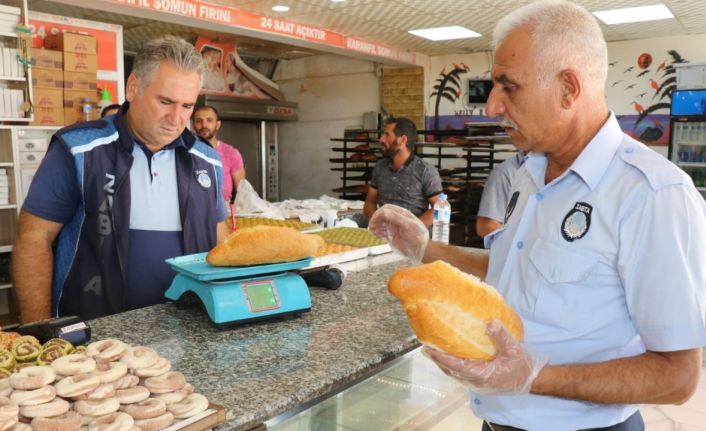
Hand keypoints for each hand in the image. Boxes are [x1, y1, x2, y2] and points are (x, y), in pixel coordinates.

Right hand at [368, 204, 428, 262]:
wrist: (421, 251)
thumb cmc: (418, 237)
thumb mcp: (409, 226)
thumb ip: (397, 218)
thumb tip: (384, 212)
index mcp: (402, 214)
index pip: (387, 208)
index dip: (379, 212)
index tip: (375, 220)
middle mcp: (397, 219)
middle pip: (382, 215)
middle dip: (375, 219)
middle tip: (371, 226)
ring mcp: (393, 227)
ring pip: (380, 223)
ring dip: (375, 226)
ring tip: (374, 232)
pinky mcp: (391, 235)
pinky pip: (381, 231)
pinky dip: (377, 232)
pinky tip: (377, 236)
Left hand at [424, 320, 546, 393]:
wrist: (532, 380)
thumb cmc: (522, 366)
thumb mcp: (514, 349)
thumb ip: (501, 336)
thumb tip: (490, 322)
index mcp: (482, 374)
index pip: (455, 366)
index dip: (441, 358)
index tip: (428, 349)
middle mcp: (476, 380)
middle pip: (450, 370)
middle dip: (437, 359)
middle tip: (426, 346)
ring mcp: (477, 381)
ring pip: (455, 372)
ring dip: (443, 362)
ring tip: (434, 349)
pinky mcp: (480, 379)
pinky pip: (461, 372)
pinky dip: (452, 364)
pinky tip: (451, 354)